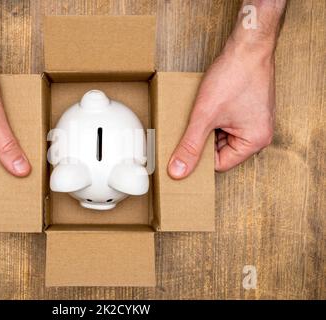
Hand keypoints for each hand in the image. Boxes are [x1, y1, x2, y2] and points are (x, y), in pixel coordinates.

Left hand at [167, 39, 274, 178]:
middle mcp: (259, 134)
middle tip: (191, 126)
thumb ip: (190, 146)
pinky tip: (207, 106)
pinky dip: (214, 117)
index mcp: (255, 141)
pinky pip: (226, 122)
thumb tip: (178, 171)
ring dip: (208, 127)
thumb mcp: (205, 116)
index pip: (220, 164)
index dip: (200, 156)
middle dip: (204, 140)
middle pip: (221, 151)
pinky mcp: (248, 109)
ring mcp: (255, 120)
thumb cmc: (234, 76)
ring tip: (202, 112)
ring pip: (221, 136)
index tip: (185, 146)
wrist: (248, 45)